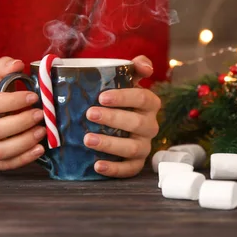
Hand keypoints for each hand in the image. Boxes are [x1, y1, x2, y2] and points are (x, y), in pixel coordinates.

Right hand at [0, 57, 45, 170]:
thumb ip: (5, 68)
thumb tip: (17, 64)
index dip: (12, 102)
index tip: (33, 97)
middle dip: (20, 123)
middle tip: (41, 115)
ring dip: (23, 143)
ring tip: (42, 132)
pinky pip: (5, 164)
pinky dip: (24, 159)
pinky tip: (40, 149)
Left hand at [83, 55, 160, 177]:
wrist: (111, 120)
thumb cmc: (116, 98)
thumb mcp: (124, 79)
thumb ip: (134, 67)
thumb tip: (145, 66)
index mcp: (149, 103)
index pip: (143, 98)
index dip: (124, 97)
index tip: (101, 97)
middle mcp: (150, 125)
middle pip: (138, 123)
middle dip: (113, 118)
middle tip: (89, 114)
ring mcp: (144, 145)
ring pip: (133, 148)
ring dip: (110, 144)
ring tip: (87, 140)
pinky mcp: (135, 163)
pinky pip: (130, 170)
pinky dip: (114, 169)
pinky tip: (97, 166)